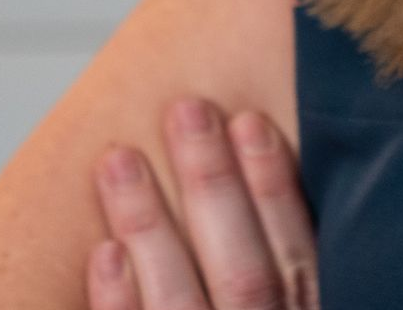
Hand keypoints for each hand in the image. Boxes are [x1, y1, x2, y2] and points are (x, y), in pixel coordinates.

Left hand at [88, 97, 318, 308]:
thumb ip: (294, 266)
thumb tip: (266, 147)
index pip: (299, 253)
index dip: (275, 186)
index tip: (248, 121)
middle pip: (243, 269)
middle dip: (212, 185)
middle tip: (185, 112)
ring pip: (181, 300)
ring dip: (150, 226)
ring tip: (118, 161)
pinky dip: (120, 303)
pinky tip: (103, 254)